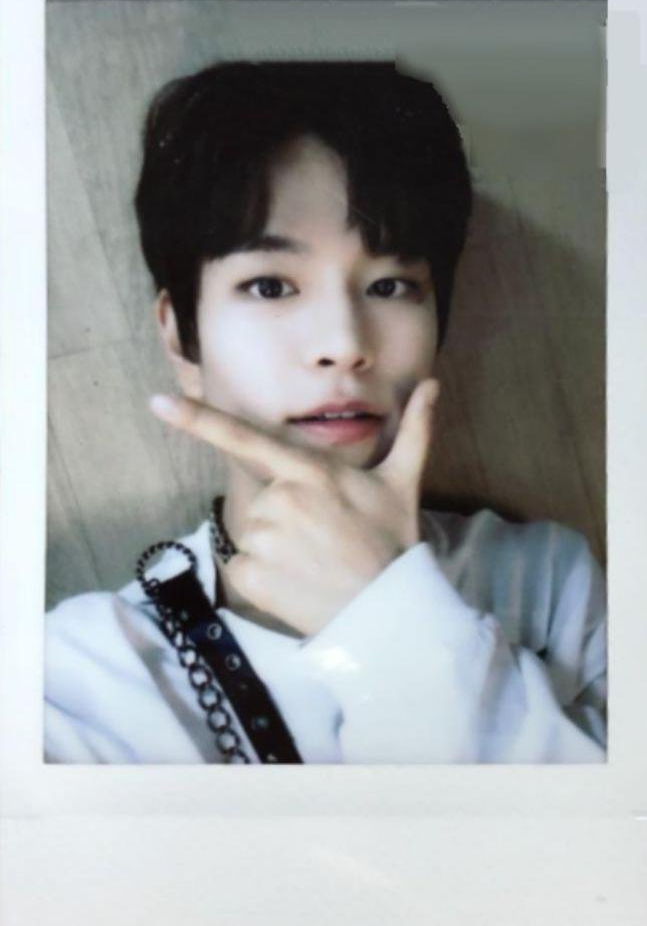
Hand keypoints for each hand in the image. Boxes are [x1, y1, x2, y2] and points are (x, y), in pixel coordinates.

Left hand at [150, 379, 439, 634]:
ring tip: (316, 561)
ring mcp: (263, 540)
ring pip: (254, 532)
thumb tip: (434, 384)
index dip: (197, 420)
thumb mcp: (403, 482)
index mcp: (310, 472)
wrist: (389, 612)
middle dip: (287, 513)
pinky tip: (299, 582)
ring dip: (277, 545)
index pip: (245, 440)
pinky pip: (245, 565)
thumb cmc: (393, 543)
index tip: (156, 404)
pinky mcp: (251, 577)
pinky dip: (266, 575)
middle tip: (326, 537)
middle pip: (263, 497)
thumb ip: (414, 429)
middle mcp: (281, 501)